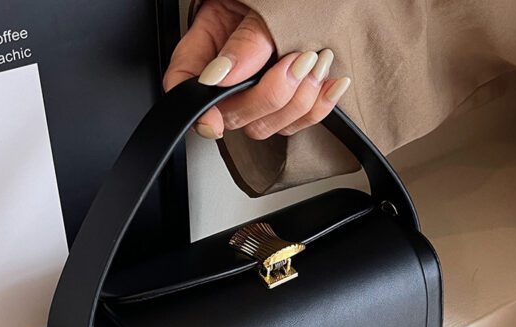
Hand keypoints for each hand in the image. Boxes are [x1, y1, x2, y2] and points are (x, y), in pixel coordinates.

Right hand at [163, 0, 350, 139]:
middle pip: (232, 115)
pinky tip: (331, 84)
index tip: (215, 122)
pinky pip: (296, 122)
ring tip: (316, 61)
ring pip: (265, 126)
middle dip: (266, 98)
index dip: (197, 111)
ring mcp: (258, 90)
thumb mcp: (260, 4)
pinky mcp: (287, 102)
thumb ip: (244, 42)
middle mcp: (230, 75)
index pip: (184, 86)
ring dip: (297, 101)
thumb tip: (223, 75)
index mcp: (208, 45)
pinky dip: (318, 107)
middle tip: (295, 61)